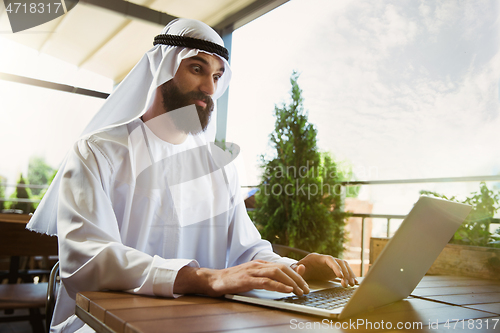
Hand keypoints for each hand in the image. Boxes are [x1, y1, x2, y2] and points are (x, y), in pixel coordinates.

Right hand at [174, 260, 309, 296]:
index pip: (283, 265)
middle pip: (283, 267)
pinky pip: (266, 281)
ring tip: (299, 291)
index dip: (296, 274)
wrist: (214, 280)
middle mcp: (258, 264)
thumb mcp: (252, 276)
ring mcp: (252, 271)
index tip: (305, 284)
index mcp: (260, 263)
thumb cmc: (233, 280)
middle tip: (306, 289)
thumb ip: (266, 277)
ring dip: (291, 282)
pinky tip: (287, 290)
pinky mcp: (247, 279)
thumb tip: (283, 281)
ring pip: (277, 272)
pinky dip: (278, 285)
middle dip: (297, 278)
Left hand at [292, 253, 357, 287]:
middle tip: (346, 284)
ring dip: (349, 274)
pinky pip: (345, 271)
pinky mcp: (334, 270)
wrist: (300, 270)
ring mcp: (331, 264)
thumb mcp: (294, 269)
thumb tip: (301, 267)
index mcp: (317, 257)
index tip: (340, 276)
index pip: (329, 259)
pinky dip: (350, 276)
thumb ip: (296, 269)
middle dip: (345, 272)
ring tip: (351, 284)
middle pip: (339, 262)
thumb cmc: (297, 269)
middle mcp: (326, 259)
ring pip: (344, 266)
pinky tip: (354, 282)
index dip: (335, 267)